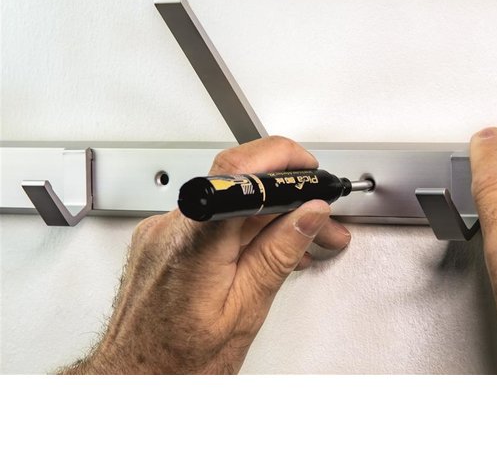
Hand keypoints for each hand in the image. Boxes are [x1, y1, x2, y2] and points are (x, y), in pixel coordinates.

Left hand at [61, 136, 350, 373]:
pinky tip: (266, 246)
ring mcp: (161, 231)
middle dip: (289, 196)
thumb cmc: (176, 362)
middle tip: (322, 221)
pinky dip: (243, 225)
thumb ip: (277, 255)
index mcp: (195, 243)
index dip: (283, 161)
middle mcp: (170, 227)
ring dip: (270, 214)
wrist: (131, 377)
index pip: (241, 171)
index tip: (312, 175)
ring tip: (303, 242)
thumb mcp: (243, 312)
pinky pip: (211, 217)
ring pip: (228, 200)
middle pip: (240, 184)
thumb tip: (308, 214)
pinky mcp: (160, 240)